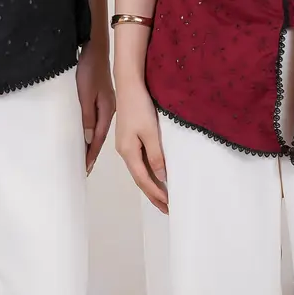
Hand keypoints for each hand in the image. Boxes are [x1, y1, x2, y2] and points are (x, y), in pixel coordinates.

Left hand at [76, 43, 114, 174]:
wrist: (96, 50)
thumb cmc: (89, 70)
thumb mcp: (86, 94)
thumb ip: (87, 117)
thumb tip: (89, 140)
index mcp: (106, 111)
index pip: (98, 138)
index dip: (92, 154)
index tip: (85, 169)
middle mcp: (108, 110)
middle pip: (100, 136)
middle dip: (92, 152)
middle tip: (85, 169)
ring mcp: (106, 104)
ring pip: (99, 129)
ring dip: (92, 143)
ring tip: (85, 157)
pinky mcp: (102, 99)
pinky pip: (98, 121)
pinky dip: (93, 131)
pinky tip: (89, 135)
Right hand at [115, 82, 167, 213]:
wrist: (129, 85)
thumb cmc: (140, 107)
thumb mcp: (151, 132)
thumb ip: (156, 156)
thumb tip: (162, 178)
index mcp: (128, 152)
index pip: (143, 180)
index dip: (156, 194)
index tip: (169, 206)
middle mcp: (124, 151)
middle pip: (139, 178)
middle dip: (153, 194)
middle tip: (166, 209)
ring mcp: (125, 144)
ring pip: (139, 171)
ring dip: (151, 184)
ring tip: (162, 197)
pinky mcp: (128, 137)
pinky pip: (139, 161)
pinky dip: (148, 172)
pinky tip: (155, 174)